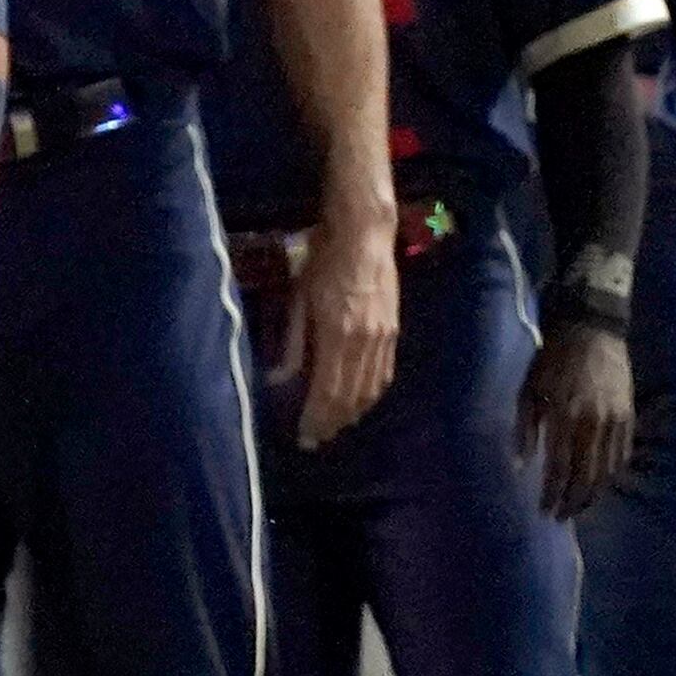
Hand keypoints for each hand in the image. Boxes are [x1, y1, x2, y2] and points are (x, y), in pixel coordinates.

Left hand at [275, 213, 400, 450]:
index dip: (316, 418)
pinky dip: (371, 394)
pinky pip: (384, 374)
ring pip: (370, 389)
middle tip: (317, 439)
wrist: (365, 236)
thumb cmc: (323, 262)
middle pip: (350, 397)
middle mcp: (364, 342)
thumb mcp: (299, 300)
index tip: (304, 437)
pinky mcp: (394, 331)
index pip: (327, 391)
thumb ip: (293, 343)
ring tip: (336, 426)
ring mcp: (384, 338)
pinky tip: (361, 402)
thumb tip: (281, 380)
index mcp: (337, 335)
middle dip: (333, 422)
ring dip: (353, 413)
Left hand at [519, 322, 635, 520]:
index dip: (552, 493)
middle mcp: (593, 423)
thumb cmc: (552, 360)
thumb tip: (521, 466)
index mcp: (564, 416)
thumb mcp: (528, 390)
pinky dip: (611, 474)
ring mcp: (615, 421)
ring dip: (593, 494)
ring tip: (579, 507)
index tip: (543, 510)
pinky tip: (600, 483)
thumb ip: (524, 429)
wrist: (592, 330)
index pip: (559, 467)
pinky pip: (622, 455)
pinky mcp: (629, 417)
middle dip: (573, 502)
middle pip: (586, 476)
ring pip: (607, 470)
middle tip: (562, 517)